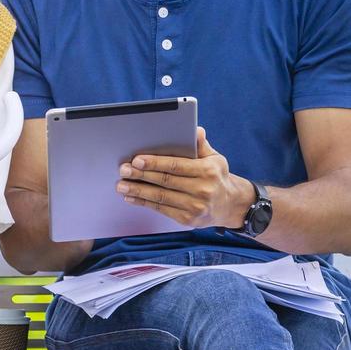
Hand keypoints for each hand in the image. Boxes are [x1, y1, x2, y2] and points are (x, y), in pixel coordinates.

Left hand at [116, 128, 255, 229]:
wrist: (229, 205)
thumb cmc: (216, 176)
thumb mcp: (215, 158)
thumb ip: (201, 145)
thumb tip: (196, 130)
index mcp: (207, 171)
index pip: (176, 166)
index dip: (155, 163)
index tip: (137, 160)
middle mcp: (202, 190)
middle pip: (165, 181)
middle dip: (141, 175)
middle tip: (124, 170)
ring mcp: (195, 207)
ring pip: (160, 197)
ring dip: (138, 190)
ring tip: (121, 184)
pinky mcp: (187, 219)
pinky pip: (162, 209)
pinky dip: (144, 203)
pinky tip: (131, 197)